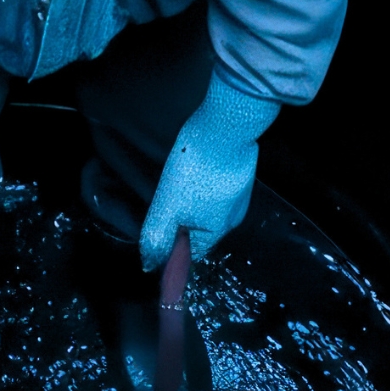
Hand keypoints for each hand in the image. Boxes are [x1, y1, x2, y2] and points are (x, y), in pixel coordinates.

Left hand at [139, 75, 278, 269]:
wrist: (225, 127)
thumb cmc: (195, 171)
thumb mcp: (167, 208)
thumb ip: (157, 237)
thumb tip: (149, 264)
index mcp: (217, 231)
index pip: (192, 252)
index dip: (172, 246)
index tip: (158, 229)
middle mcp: (234, 217)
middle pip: (200, 229)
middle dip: (181, 221)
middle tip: (166, 201)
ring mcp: (240, 193)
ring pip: (209, 206)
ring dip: (191, 200)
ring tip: (178, 183)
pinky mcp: (240, 171)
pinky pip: (217, 187)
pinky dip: (203, 183)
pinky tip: (193, 170)